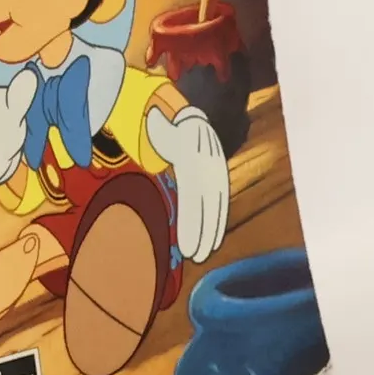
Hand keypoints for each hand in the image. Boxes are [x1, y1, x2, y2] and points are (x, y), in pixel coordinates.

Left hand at [145, 104, 228, 262]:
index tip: (187, 243)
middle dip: (202, 233)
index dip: (192, 221)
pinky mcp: (219, 182)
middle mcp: (209, 173)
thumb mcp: (164, 127)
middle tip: (195, 256)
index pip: (194, 198)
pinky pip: (221, 205)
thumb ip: (159, 128)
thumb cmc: (173, 129)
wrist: (197, 120)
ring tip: (203, 254)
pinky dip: (219, 223)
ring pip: (217, 208)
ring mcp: (216, 177)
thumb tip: (152, 118)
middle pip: (207, 208)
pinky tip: (214, 241)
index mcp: (194, 163)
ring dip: (212, 232)